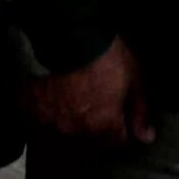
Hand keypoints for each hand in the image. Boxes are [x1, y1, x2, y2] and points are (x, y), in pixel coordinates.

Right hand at [28, 36, 152, 144]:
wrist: (67, 37)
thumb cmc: (106, 57)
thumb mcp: (132, 79)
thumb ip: (138, 112)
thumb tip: (147, 137)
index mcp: (103, 125)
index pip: (117, 141)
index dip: (123, 129)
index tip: (123, 117)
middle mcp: (75, 130)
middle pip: (90, 139)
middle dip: (98, 127)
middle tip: (100, 104)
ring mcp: (50, 121)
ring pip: (65, 130)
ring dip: (73, 120)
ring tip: (77, 98)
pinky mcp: (30, 108)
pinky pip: (42, 116)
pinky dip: (49, 109)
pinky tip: (55, 94)